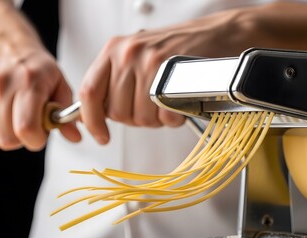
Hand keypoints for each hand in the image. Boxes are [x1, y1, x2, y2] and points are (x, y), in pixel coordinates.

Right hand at [0, 1, 80, 150]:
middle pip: (7, 138)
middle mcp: (2, 84)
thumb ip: (67, 113)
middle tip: (29, 124)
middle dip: (22, 139)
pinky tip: (0, 114)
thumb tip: (75, 137)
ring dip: (5, 134)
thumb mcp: (60, 83)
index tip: (42, 133)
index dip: (36, 139)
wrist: (5, 44)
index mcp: (30, 82)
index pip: (26, 128)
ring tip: (15, 117)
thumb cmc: (36, 67)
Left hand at [79, 8, 251, 143]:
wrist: (217, 34)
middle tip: (152, 108)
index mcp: (114, 49)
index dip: (92, 121)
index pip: (89, 92)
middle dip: (136, 118)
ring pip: (140, 116)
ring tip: (169, 102)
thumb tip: (98, 112)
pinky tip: (180, 104)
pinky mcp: (170, 71)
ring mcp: (148, 61)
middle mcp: (128, 53)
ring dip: (156, 119)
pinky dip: (173, 118)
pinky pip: (163, 114)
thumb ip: (117, 81)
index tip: (101, 135)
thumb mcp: (139, 55)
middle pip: (117, 111)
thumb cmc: (181, 47)